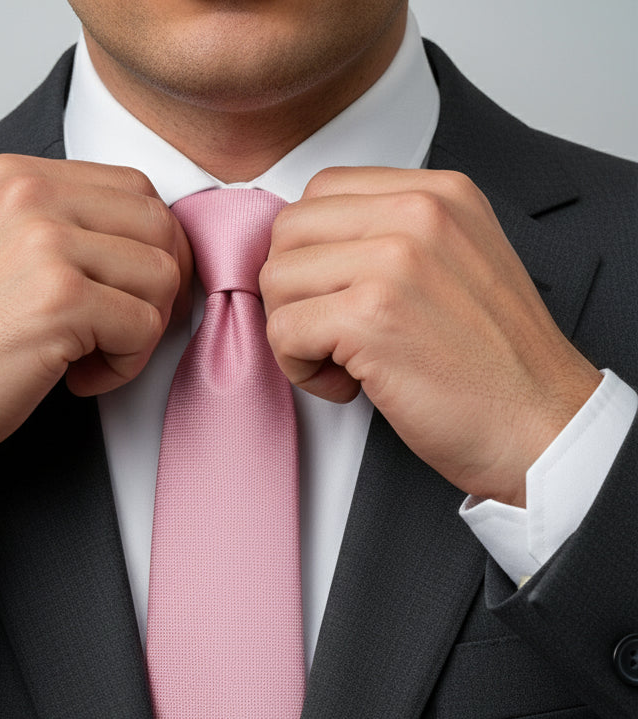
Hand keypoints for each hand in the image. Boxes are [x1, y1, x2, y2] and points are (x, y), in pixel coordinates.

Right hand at [0, 157, 192, 491]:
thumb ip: (61, 232)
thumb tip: (144, 247)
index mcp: (15, 176)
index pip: (135, 191)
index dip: (151, 253)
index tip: (131, 297)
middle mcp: (29, 194)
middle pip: (159, 227)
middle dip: (158, 291)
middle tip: (122, 333)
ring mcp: (45, 243)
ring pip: (162, 277)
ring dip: (141, 332)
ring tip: (90, 357)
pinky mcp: (59, 301)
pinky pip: (144, 327)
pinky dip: (125, 367)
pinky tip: (76, 378)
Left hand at [260, 167, 600, 505]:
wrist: (541, 426)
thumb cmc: (498, 368)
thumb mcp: (461, 265)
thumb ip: (398, 239)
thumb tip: (316, 248)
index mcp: (440, 193)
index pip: (323, 191)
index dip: (312, 254)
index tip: (340, 299)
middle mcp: (418, 212)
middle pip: (290, 230)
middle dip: (294, 292)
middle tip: (331, 337)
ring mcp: (393, 260)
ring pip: (277, 279)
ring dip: (293, 333)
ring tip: (343, 364)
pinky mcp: (370, 316)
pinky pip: (283, 329)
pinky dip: (299, 369)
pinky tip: (348, 386)